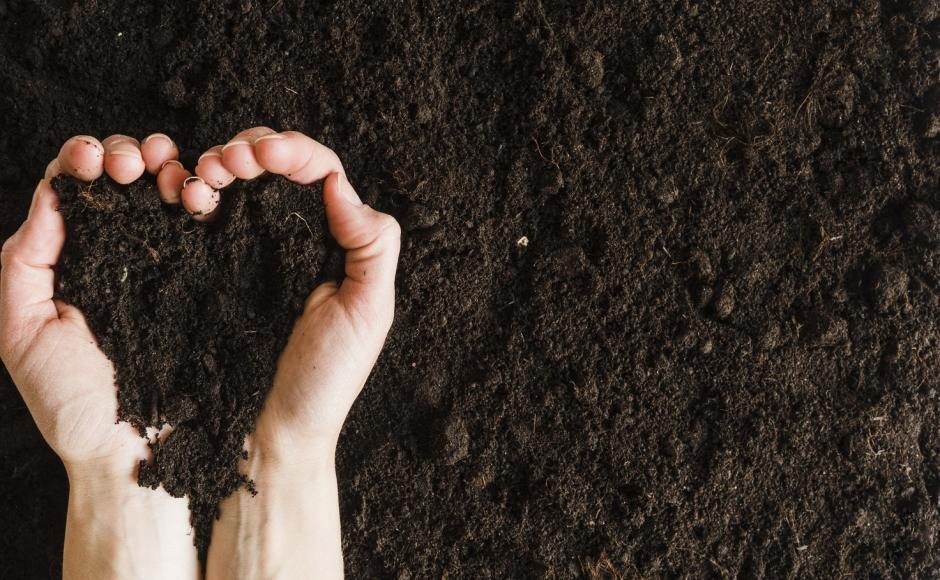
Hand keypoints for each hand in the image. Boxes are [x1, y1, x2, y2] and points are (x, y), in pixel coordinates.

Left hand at [0, 134, 197, 579]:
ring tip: (166, 170)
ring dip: (167, 164)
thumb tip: (52, 194)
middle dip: (127, 154)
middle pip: (126, 179)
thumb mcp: (21, 330)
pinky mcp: (216, 276)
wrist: (139, 453)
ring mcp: (175, 263)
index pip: (76, 192)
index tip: (92, 159)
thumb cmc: (76, 403)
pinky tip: (198, 191)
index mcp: (78, 260)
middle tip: (131, 165)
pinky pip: (212, 222)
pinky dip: (205, 192)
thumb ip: (23, 261)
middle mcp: (127, 255)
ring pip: (171, 190)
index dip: (83, 161)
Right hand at [192, 129, 400, 579]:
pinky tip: (187, 197)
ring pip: (236, 180)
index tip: (265, 155)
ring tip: (203, 178)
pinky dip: (194, 192)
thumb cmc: (326, 379)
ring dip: (217, 162)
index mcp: (337, 239)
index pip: (320, 172)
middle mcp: (296, 236)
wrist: (271, 431)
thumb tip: (340, 185)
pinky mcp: (214, 266)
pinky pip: (206, 214)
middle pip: (274, 164)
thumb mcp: (368, 312)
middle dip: (248, 148)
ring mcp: (253, 248)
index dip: (294, 151)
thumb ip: (371, 245)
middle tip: (225, 164)